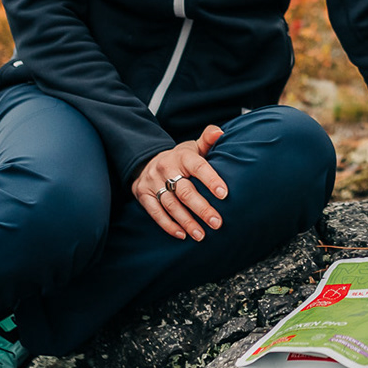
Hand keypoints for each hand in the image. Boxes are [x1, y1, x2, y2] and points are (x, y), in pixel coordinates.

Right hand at [132, 125, 228, 239]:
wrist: (147, 161)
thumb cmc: (180, 158)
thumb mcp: (193, 147)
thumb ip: (208, 140)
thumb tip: (220, 132)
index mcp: (182, 156)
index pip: (198, 167)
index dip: (211, 179)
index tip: (224, 194)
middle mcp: (165, 168)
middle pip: (185, 191)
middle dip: (202, 208)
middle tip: (217, 223)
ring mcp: (152, 182)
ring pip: (171, 205)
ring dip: (187, 222)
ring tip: (201, 235)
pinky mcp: (143, 195)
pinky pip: (155, 213)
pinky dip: (169, 225)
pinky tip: (182, 235)